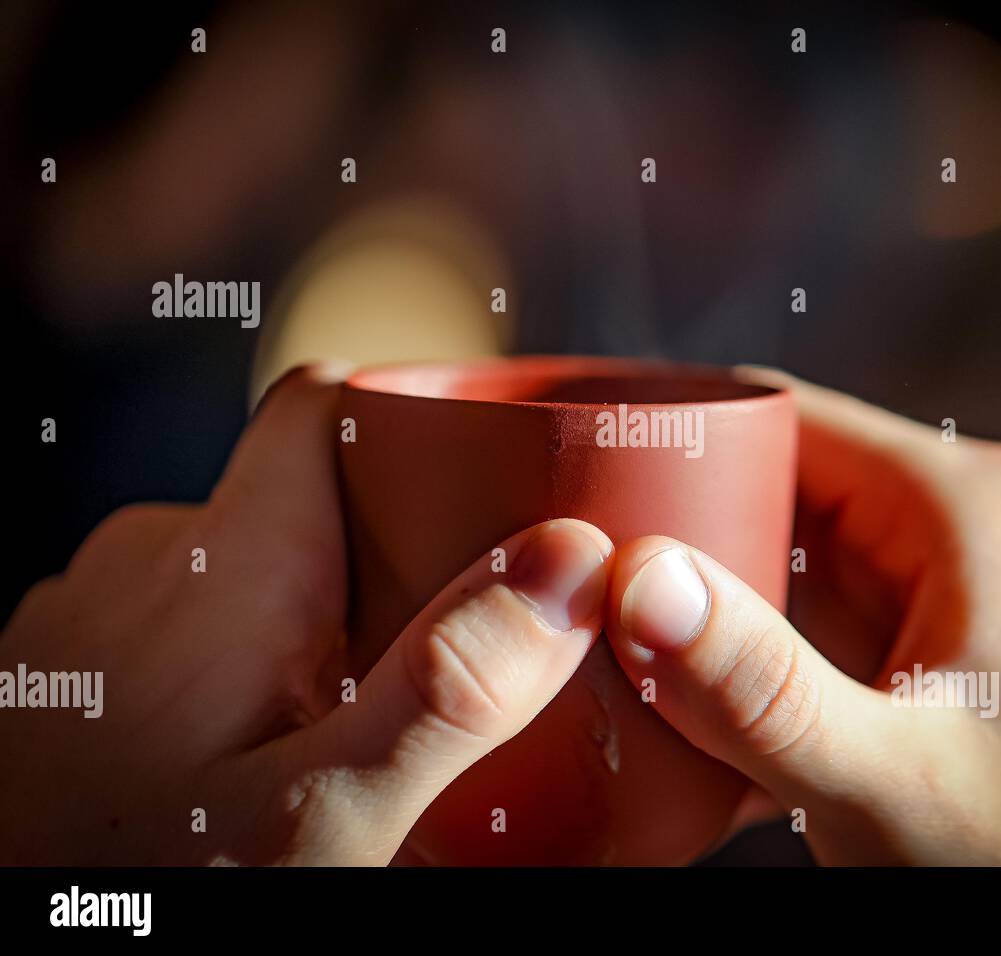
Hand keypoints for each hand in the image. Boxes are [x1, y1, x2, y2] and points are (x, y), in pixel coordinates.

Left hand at [0, 365, 611, 864]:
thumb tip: (568, 562)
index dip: (409, 416)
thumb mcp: (324, 814)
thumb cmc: (147, 882)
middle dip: (386, 550)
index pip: (325, 405)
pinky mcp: (69, 667)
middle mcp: (149, 562)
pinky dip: (237, 653)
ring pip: (241, 563)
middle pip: (300, 494)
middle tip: (443, 642)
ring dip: (309, 610)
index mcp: (227, 563)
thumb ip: (450, 691)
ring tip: (353, 705)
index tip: (482, 478)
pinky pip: (180, 617)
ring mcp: (95, 614)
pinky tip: (256, 740)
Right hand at [603, 369, 1000, 864]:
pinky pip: (817, 625)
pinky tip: (690, 703)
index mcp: (965, 506)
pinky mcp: (933, 649)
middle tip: (572, 574)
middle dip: (678, 535)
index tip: (576, 474)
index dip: (672, 437)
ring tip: (607, 632)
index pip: (783, 418)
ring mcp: (947, 587)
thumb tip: (634, 579)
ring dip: (710, 604)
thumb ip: (758, 686)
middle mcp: (961, 524)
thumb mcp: (886, 777)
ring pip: (789, 562)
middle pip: (777, 488)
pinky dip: (754, 658)